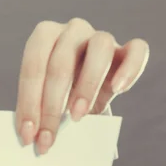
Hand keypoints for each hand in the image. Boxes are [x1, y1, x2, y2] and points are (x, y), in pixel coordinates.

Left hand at [15, 17, 149, 154]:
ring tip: (78, 116)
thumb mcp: (43, 100)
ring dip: (87, 85)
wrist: (85, 91)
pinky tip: (119, 90)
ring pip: (100, 48)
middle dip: (52, 105)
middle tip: (48, 136)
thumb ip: (36, 111)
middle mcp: (72, 30)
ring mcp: (101, 36)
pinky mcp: (127, 50)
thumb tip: (28, 136)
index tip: (27, 134)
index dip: (28, 102)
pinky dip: (130, 69)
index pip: (33, 67)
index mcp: (44, 36)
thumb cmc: (58, 94)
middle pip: (61, 62)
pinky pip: (137, 50)